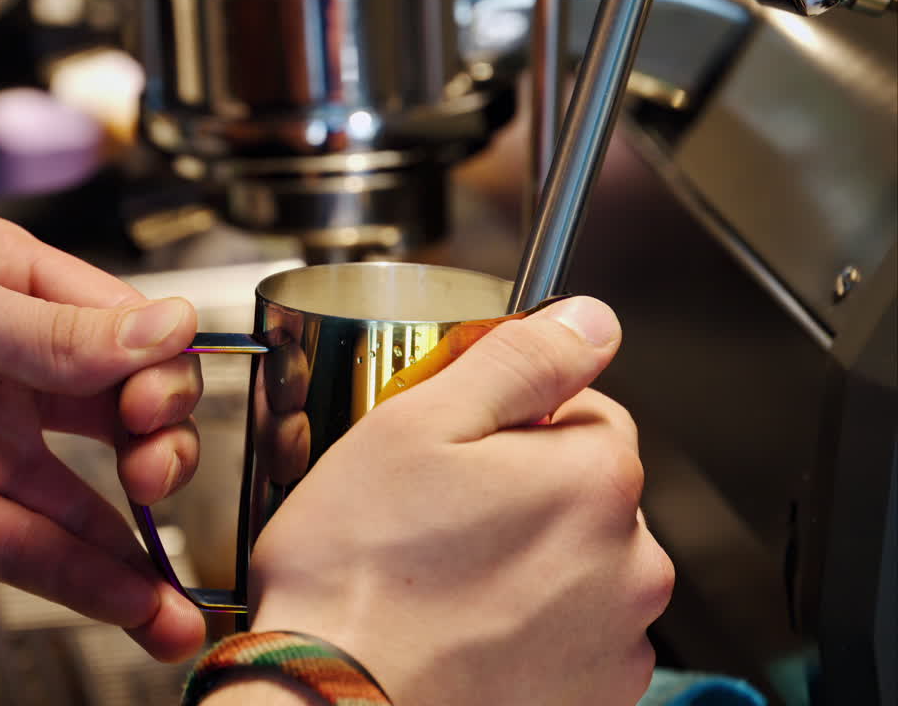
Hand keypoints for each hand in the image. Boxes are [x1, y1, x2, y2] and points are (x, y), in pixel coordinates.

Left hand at [0, 211, 206, 660]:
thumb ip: (51, 332)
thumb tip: (163, 328)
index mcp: (7, 285)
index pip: (122, 327)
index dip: (156, 367)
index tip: (153, 401)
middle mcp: (7, 366)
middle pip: (122, 411)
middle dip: (159, 442)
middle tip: (152, 468)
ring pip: (88, 499)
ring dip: (141, 546)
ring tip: (181, 597)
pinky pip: (35, 550)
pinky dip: (90, 583)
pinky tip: (139, 608)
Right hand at [243, 297, 673, 704]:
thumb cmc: (359, 575)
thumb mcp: (417, 426)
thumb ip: (518, 360)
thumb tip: (588, 321)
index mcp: (593, 476)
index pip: (586, 407)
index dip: (513, 419)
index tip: (459, 448)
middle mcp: (630, 560)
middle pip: (584, 489)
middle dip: (523, 490)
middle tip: (436, 516)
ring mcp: (618, 638)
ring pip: (580, 563)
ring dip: (529, 560)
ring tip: (443, 580)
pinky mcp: (594, 697)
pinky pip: (574, 634)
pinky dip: (531, 627)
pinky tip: (464, 629)